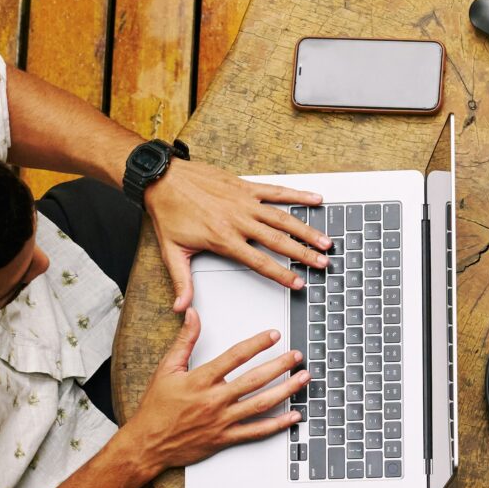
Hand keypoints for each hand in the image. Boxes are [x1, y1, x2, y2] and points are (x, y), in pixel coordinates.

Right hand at [117, 310, 309, 475]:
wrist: (147, 444)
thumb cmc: (156, 407)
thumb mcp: (167, 369)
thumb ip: (184, 341)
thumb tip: (192, 314)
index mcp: (200, 380)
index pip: (235, 356)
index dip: (257, 344)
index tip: (273, 335)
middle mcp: (214, 400)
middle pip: (254, 380)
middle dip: (279, 365)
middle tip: (297, 356)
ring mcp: (221, 421)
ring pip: (260, 404)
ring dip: (285, 391)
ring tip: (302, 379)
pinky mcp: (225, 438)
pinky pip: (256, 432)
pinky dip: (277, 424)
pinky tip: (293, 416)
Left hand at [143, 157, 331, 308]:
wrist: (163, 179)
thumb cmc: (168, 212)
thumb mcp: (172, 252)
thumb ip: (182, 282)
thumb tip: (182, 308)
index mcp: (223, 239)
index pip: (259, 261)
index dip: (282, 274)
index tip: (299, 283)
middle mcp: (238, 220)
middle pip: (279, 241)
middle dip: (303, 254)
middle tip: (323, 263)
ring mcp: (244, 201)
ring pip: (283, 217)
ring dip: (306, 229)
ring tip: (325, 240)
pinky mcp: (245, 186)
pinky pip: (276, 191)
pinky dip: (297, 194)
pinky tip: (315, 199)